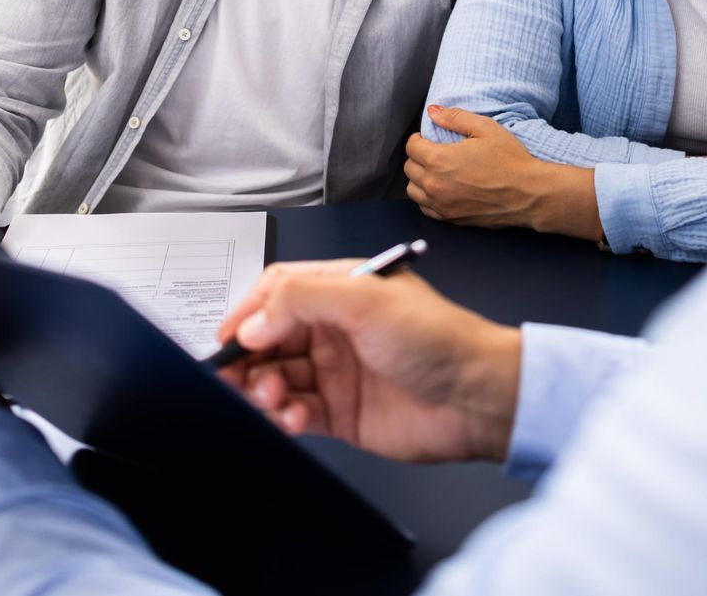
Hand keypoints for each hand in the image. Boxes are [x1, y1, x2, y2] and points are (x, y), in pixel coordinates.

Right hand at [215, 260, 521, 463]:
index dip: (249, 313)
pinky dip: (283, 416)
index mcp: (341, 289)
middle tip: (233, 375)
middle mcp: (334, 329)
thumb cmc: (440, 339)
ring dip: (263, 388)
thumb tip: (253, 321)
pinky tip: (292, 417)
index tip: (229, 337)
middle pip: (269, 338)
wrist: (476, 398)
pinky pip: (294, 412)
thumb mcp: (366, 300)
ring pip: (276, 377)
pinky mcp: (340, 412)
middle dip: (247, 357)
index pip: (278, 292)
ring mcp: (336, 371)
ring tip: (271, 397)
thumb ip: (302, 300)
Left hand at [404, 105, 602, 240]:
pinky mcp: (450, 219)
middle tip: (433, 152)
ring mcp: (441, 204)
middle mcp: (434, 184)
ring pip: (413, 190)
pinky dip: (427, 198)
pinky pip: (425, 208)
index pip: (412, 147)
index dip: (418, 139)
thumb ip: (455, 117)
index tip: (427, 138)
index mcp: (439, 159)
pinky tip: (442, 189)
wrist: (529, 193)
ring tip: (435, 171)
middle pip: (409, 168)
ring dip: (419, 178)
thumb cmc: (510, 159)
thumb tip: (433, 111)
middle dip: (418, 157)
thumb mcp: (486, 128)